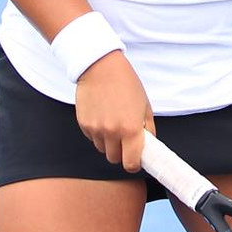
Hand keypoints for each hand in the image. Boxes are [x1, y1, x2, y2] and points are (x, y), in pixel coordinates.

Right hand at [74, 52, 154, 171]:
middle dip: (121, 153)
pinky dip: (97, 133)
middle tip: (125, 139)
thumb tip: (148, 146)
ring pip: (102, 149)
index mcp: (131, 129)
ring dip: (109, 142)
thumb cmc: (126, 84)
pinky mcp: (83, 124)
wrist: (100, 67)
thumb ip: (147, 129)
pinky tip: (102, 116)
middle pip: (114, 159)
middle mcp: (112, 132)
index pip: (130, 163)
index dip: (133, 164)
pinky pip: (92, 138)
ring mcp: (96, 129)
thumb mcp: (145, 105)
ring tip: (113, 123)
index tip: (134, 160)